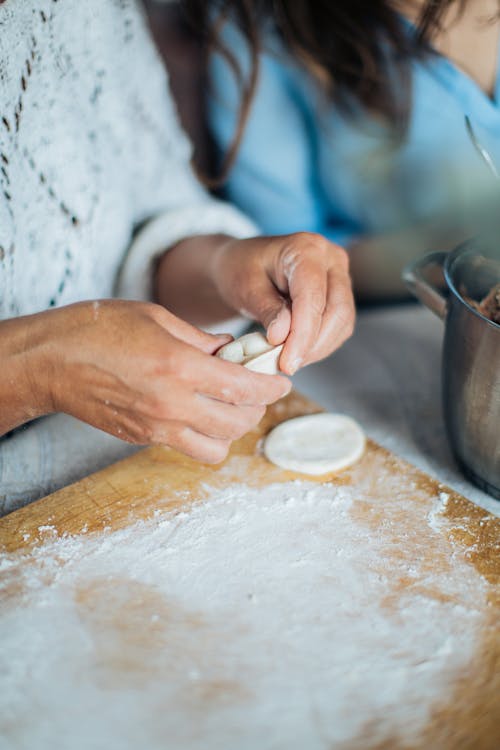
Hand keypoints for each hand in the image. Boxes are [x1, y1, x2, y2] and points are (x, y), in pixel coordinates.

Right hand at [2, 300, 289, 461]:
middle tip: (255, 389)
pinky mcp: (143, 439)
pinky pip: (188, 448)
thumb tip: (232, 351)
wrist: (50, 362)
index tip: (280, 381)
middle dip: (257, 407)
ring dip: (232, 428)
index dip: (271, 387)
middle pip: (237, 422)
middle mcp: (171, 404)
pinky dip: (204, 436)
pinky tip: (198, 412)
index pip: (244, 388)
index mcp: (179, 367)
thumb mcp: (156, 317)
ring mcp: (156, 428)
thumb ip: (201, 338)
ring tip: (228, 405)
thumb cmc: (98, 329)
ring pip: (217, 447)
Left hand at [210, 233, 354, 373]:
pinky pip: (339, 327)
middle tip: (286, 365)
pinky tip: (298, 352)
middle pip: (336, 311)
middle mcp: (330, 258)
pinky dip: (320, 345)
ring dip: (317, 348)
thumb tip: (283, 336)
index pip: (313, 296)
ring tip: (288, 360)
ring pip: (342, 322)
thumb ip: (267, 309)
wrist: (244, 265)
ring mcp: (340, 275)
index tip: (287, 362)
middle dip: (312, 345)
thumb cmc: (241, 270)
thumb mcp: (245, 288)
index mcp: (306, 248)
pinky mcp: (340, 294)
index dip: (302, 334)